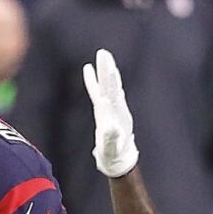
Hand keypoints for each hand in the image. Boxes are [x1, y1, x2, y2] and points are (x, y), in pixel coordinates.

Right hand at [83, 49, 138, 177]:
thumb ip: (111, 138)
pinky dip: (97, 81)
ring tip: (103, 56)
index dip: (108, 79)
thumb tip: (112, 128)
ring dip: (105, 71)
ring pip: (107, 86)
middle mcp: (115, 108)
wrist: (119, 160)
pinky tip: (92, 72)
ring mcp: (111, 109)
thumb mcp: (111, 149)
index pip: (111, 92)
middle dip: (106, 69)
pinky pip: (100, 92)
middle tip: (103, 52)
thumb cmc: (114, 156)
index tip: (107, 65)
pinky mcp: (105, 111)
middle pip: (110, 85)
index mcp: (115, 115)